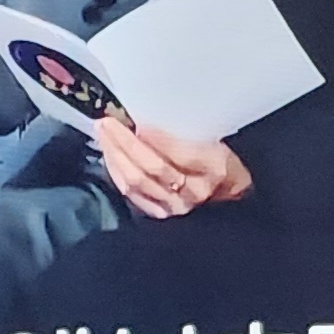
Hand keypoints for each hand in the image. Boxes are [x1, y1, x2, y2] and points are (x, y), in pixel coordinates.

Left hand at [94, 118, 251, 217]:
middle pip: (152, 168)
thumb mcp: (217, 139)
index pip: (181, 154)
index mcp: (215, 167)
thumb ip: (189, 130)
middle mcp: (194, 191)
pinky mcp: (160, 213)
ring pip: (137, 181)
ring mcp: (175, 206)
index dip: (155, 137)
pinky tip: (110, 155)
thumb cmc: (222, 162)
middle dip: (125, 143)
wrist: (229, 197)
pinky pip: (131, 193)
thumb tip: (150, 119)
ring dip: (115, 155)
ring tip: (104, 133)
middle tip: (109, 122)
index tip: (137, 120)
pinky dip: (116, 172)